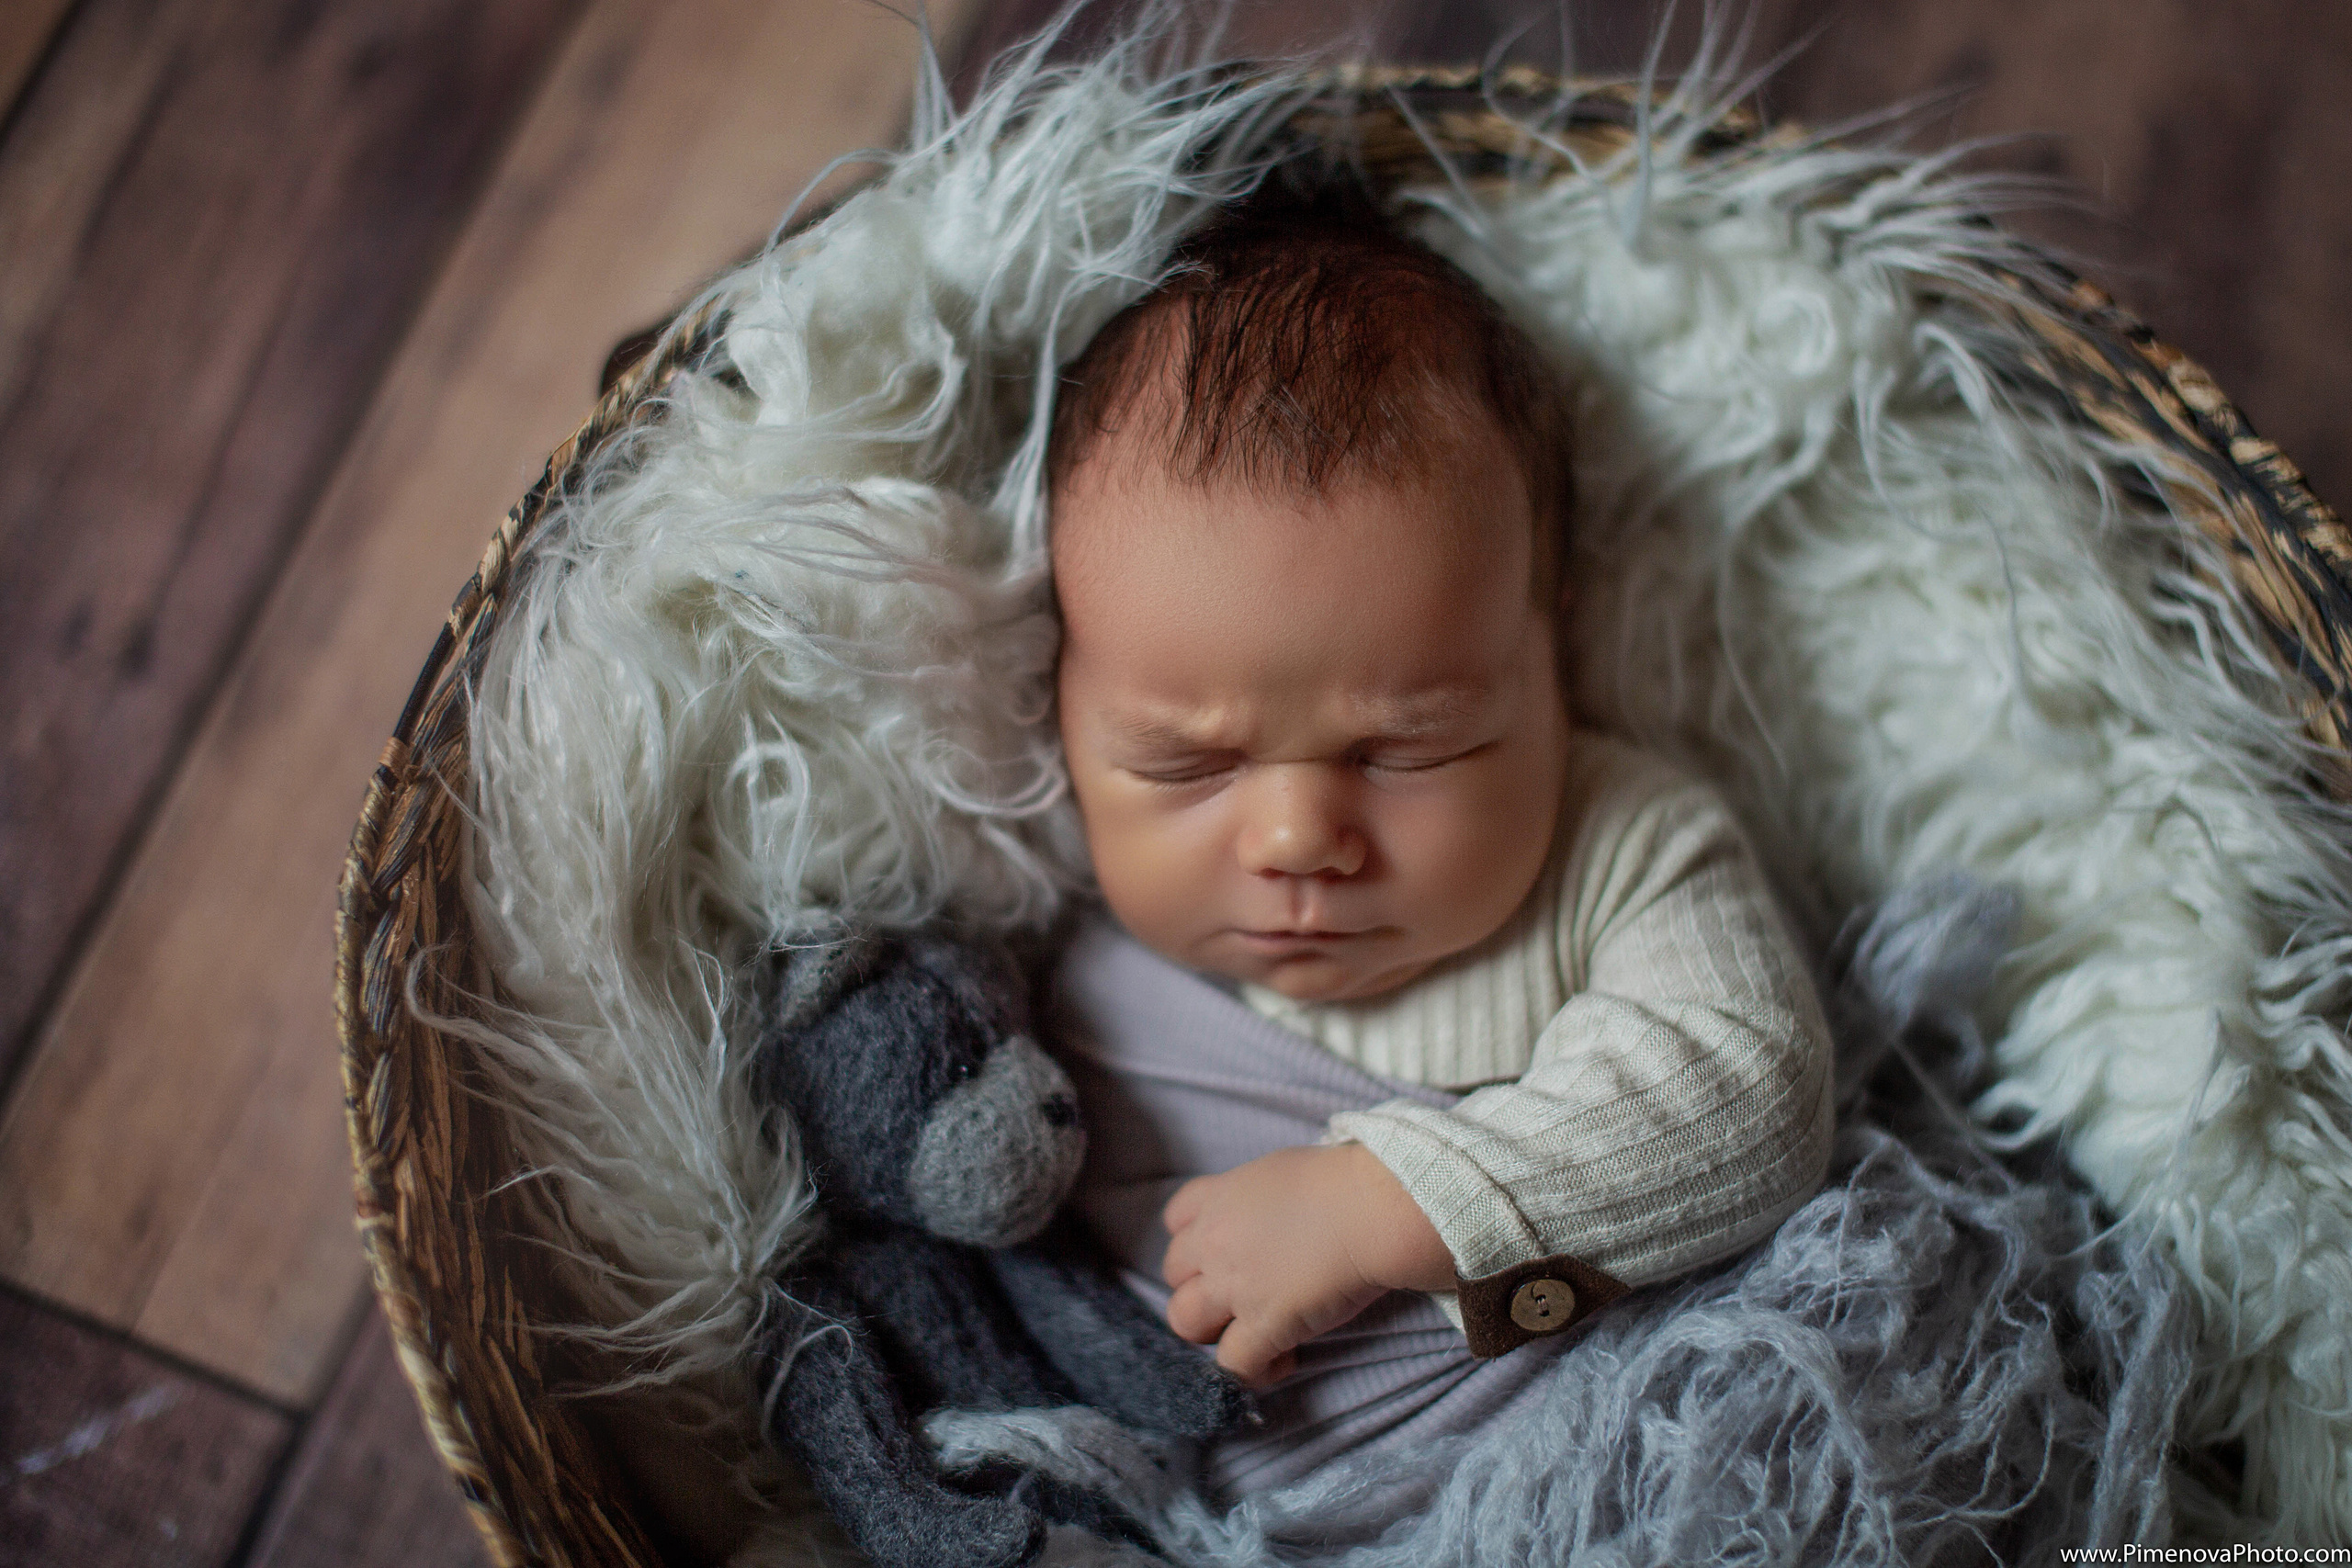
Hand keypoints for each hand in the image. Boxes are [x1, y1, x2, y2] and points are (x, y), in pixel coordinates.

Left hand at [1160, 1143, 1455, 1384]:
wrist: (1372, 1209)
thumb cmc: (1345, 1181)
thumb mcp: (1284, 1171)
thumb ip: (1262, 1199)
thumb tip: (1273, 1218)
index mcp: (1221, 1197)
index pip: (1176, 1219)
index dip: (1194, 1238)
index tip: (1223, 1249)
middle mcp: (1215, 1241)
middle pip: (1173, 1273)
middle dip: (1200, 1285)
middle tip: (1240, 1293)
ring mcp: (1233, 1286)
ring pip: (1185, 1321)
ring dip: (1212, 1330)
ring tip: (1249, 1331)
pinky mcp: (1263, 1325)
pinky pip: (1234, 1365)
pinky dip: (1253, 1371)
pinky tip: (1283, 1361)